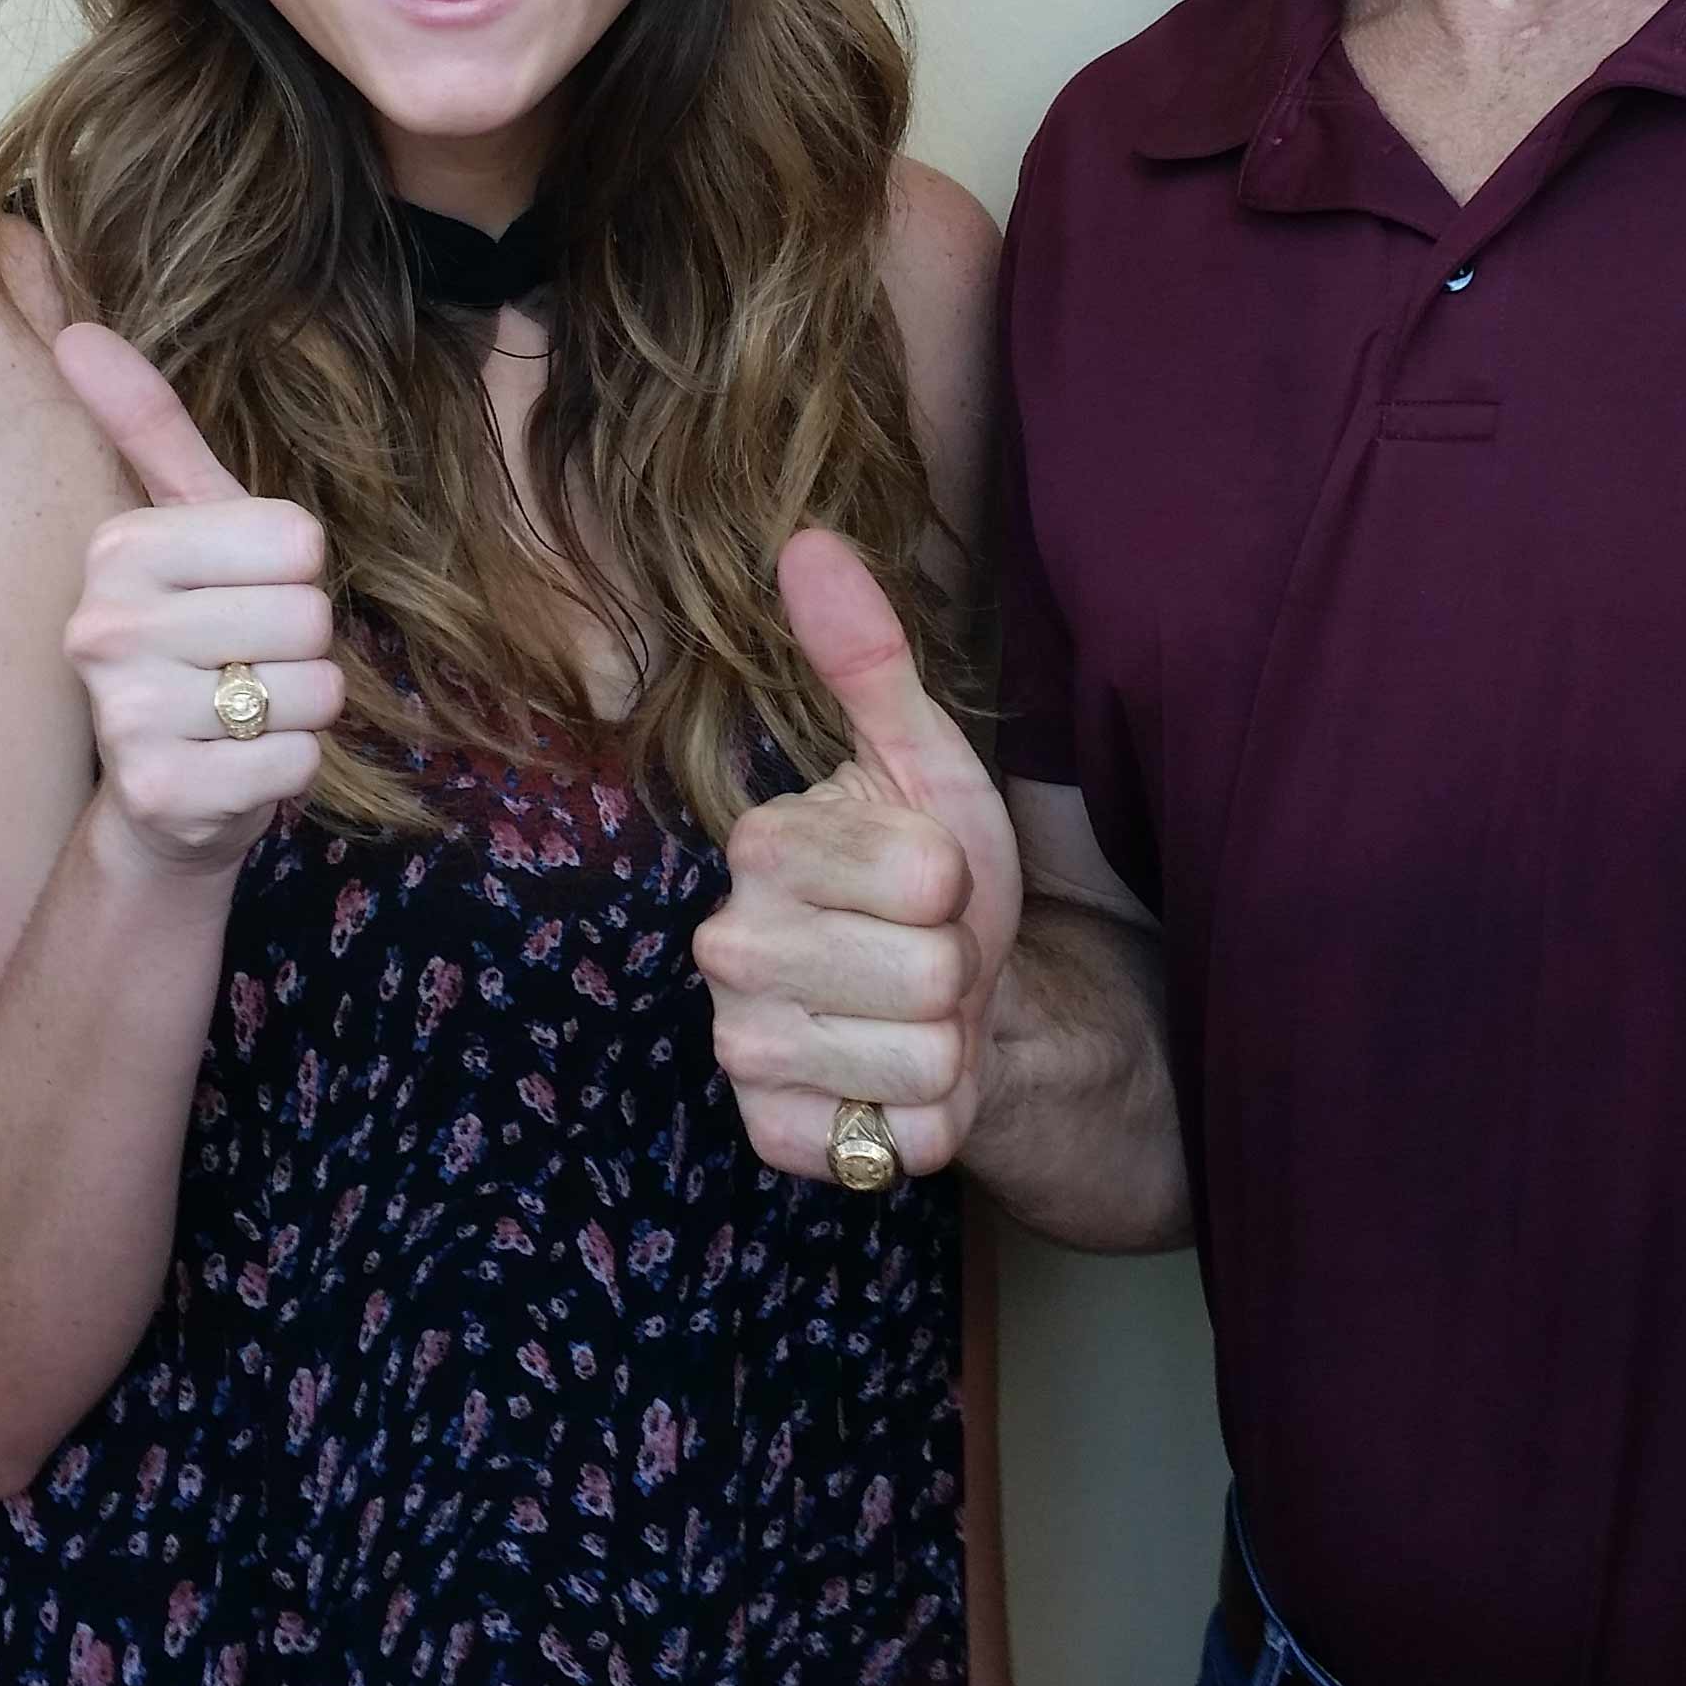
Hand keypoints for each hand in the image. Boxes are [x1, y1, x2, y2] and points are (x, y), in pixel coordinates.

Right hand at [52, 322, 343, 869]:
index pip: (297, 539)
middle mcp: (106, 627)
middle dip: (302, 648)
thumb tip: (74, 327)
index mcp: (119, 549)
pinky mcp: (163, 793)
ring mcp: (126, 717)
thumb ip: (148, 426)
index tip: (242, 597)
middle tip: (244, 665)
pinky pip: (299, 762)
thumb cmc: (191, 641)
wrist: (164, 794)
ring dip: (300, 711)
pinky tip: (237, 767)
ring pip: (314, 691)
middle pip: (309, 616)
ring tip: (241, 716)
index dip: (294, 575)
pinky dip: (290, 769)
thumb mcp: (182, 525)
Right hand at [693, 529, 1021, 1184]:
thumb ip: (868, 658)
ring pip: (924, 1061)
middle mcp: (726, 948)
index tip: (932, 881)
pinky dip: (930, 1123)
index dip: (960, 882)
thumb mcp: (922, 761)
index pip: (925, 874)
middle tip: (927, 952)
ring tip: (919, 1017)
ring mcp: (742, 1050)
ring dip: (951, 1048)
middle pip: (928, 977)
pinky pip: (899, 1143)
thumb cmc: (931, 876)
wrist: (944, 1004)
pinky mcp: (772, 1137)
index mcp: (762, 844)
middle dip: (958, 970)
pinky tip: (896, 1082)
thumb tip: (811, 542)